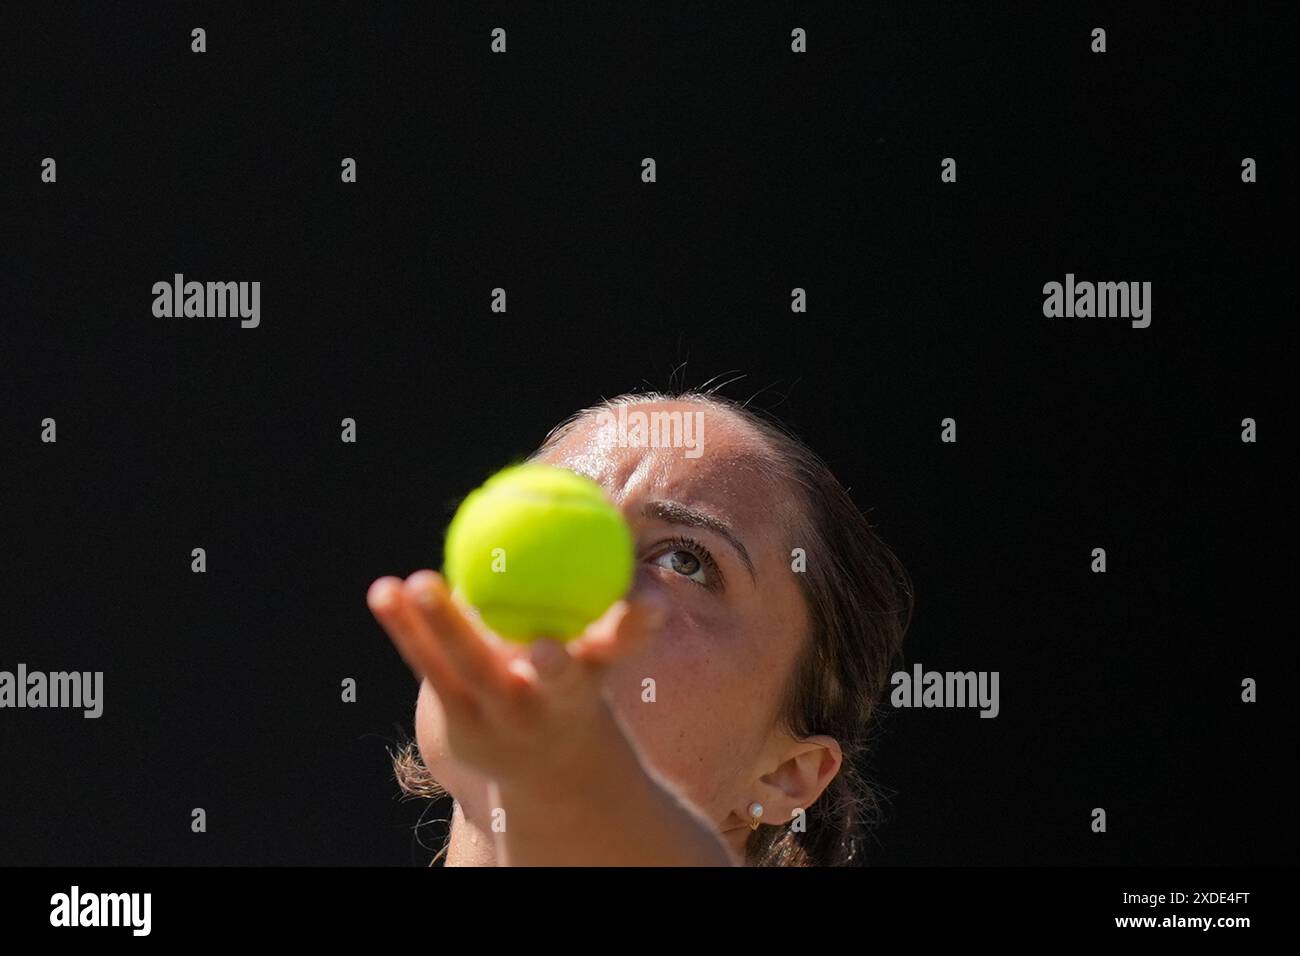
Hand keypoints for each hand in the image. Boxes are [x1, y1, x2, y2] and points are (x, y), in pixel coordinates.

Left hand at [367, 570, 664, 788]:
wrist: (538, 756)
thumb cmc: (570, 668)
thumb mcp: (594, 634)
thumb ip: (598, 579)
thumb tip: (585, 496)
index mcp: (598, 669)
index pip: (626, 643)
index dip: (640, 624)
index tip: (646, 602)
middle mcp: (557, 700)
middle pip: (559, 681)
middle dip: (557, 669)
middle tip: (543, 644)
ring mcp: (505, 714)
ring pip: (473, 667)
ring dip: (446, 625)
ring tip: (420, 582)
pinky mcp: (460, 719)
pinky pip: (429, 665)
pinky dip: (405, 626)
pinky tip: (383, 592)